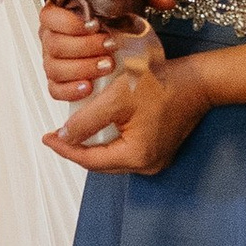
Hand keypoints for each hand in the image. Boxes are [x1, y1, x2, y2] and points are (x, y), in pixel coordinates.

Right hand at [39, 0, 142, 104]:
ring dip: (82, 68)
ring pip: (54, 68)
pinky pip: (55, 89)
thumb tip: (165, 2)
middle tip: (110, 46)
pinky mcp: (59, 81)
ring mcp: (53, 59)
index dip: (70, 23)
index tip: (96, 25)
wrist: (120, 33)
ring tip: (108, 66)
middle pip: (54, 44)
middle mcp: (52, 35)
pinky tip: (89, 87)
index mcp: (61, 11)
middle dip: (84, 47)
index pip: (49, 16)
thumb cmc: (117, 12)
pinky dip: (70, 90)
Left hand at [45, 24, 205, 178]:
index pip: (89, 160)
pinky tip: (99, 128)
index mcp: (136, 156)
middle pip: (101, 163)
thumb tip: (64, 136)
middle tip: (56, 135)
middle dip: (77, 150)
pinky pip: (126, 150)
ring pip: (113, 158)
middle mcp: (147, 165)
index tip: (46, 137)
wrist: (199, 81)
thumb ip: (87, 121)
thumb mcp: (116, 99)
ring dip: (93, 146)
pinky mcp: (160, 149)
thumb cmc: (162, 85)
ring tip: (74, 130)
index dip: (64, 149)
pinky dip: (110, 141)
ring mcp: (156, 159)